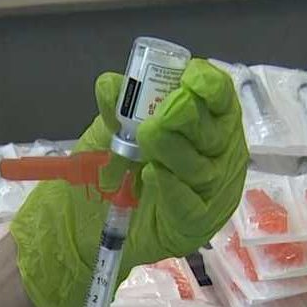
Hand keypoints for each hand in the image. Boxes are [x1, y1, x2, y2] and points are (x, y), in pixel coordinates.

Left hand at [11, 59, 248, 306]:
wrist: (86, 224)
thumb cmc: (109, 172)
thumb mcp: (108, 134)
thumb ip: (115, 109)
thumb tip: (112, 84)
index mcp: (203, 124)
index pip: (220, 98)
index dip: (209, 86)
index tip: (188, 79)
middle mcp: (215, 156)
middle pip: (216, 132)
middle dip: (191, 117)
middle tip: (162, 113)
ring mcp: (209, 194)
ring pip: (203, 169)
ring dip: (176, 150)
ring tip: (148, 139)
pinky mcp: (194, 227)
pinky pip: (190, 207)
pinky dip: (173, 189)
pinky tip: (153, 174)